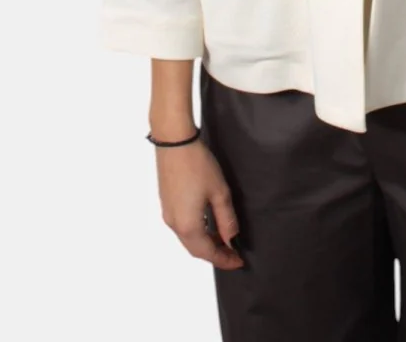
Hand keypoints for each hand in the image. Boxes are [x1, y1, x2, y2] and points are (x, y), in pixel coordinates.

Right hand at [155, 136, 244, 269]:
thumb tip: (231, 238)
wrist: (174, 142)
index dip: (224, 259)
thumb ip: (226, 219)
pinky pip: (183, 227)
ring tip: (224, 238)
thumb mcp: (219, 192)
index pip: (207, 253)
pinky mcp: (167, 203)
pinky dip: (197, 231)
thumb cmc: (197, 164)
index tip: (238, 262)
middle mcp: (174, 224)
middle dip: (215, 253)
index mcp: (188, 226)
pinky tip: (209, 223)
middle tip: (233, 253)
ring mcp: (168, 213)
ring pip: (188, 238)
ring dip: (206, 242)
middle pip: (196, 249)